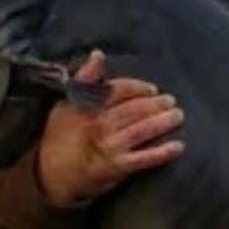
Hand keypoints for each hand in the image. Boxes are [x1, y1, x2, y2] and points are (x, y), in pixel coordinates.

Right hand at [37, 50, 184, 206]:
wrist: (50, 173)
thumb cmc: (59, 136)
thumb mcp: (65, 103)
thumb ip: (84, 78)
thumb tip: (98, 54)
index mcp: (89, 106)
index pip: (119, 90)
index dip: (138, 88)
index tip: (152, 89)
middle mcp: (101, 124)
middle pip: (135, 110)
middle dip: (156, 105)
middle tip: (171, 101)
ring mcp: (110, 146)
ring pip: (142, 130)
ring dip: (163, 122)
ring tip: (178, 116)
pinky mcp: (117, 167)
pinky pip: (143, 158)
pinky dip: (162, 152)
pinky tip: (178, 146)